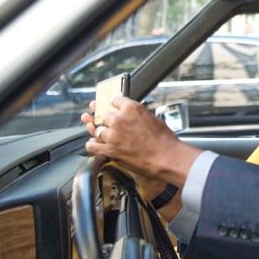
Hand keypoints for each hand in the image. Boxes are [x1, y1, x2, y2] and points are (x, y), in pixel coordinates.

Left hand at [80, 98, 201, 199]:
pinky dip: (92, 144)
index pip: (115, 100)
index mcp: (132, 108)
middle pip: (105, 116)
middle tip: (116, 126)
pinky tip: (96, 144)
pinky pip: (91, 145)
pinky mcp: (110, 150)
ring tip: (110, 137)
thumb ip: (138, 115)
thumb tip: (132, 116)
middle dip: (109, 121)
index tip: (114, 108)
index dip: (115, 105)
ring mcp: (113, 135)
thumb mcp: (153, 119)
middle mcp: (119, 120)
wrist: (167, 158)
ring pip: (98, 130)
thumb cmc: (164, 141)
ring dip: (103, 133)